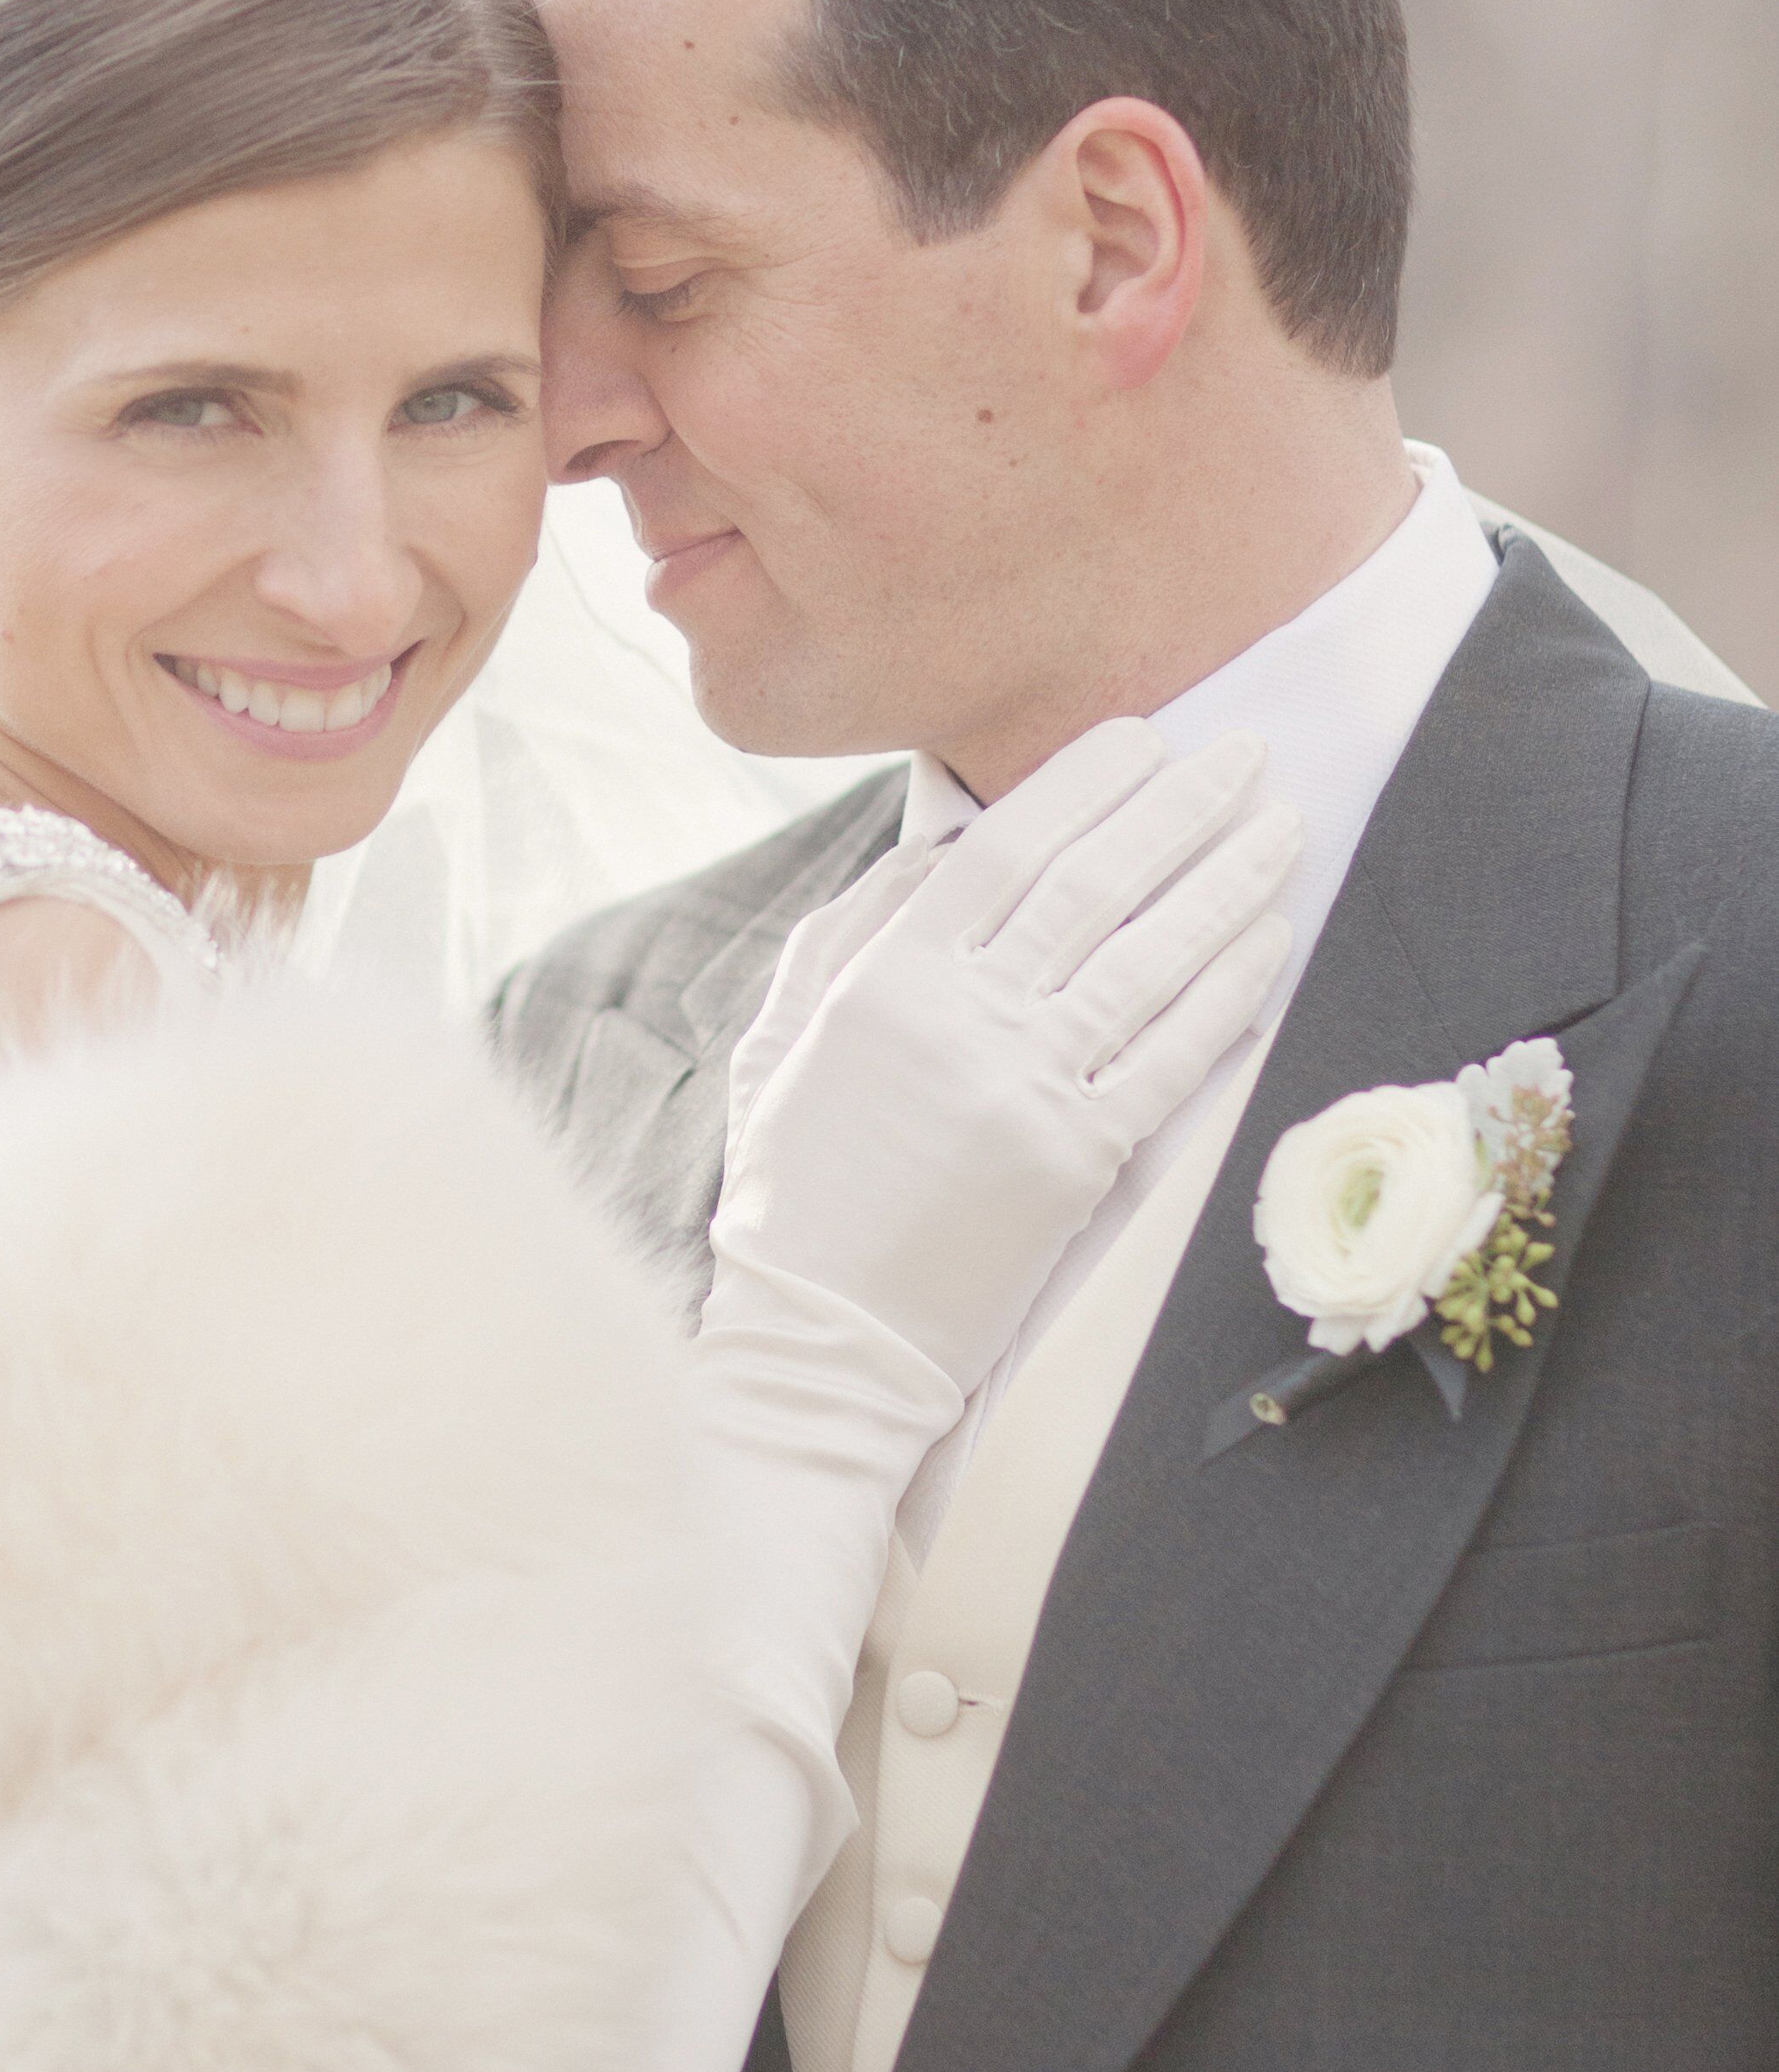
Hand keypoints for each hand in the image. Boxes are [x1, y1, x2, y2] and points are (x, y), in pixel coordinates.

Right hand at [712, 719, 1300, 1405]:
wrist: (823, 1334)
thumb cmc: (799, 1181)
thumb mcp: (788, 1034)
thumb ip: (856, 929)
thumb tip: (942, 844)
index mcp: (885, 977)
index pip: (1003, 847)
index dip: (1084, 783)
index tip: (1147, 737)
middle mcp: (959, 1018)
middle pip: (1092, 884)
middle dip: (1179, 807)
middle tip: (1246, 754)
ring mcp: (1022, 1089)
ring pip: (1147, 959)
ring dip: (1225, 882)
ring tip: (1282, 828)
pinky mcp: (1076, 1163)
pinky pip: (1171, 1059)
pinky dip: (1225, 992)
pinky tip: (1268, 942)